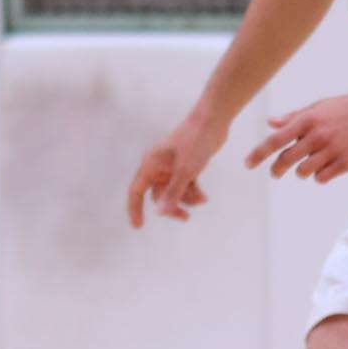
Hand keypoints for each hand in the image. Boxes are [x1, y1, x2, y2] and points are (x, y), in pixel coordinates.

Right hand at [126, 112, 224, 227]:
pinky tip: (204, 197)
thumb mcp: (186, 171)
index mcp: (150, 164)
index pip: (136, 191)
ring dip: (186, 198)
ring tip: (202, 200)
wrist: (212, 121)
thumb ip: (173, 193)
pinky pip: (185, 185)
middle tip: (185, 218)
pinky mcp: (186, 165)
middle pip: (158, 195)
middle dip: (171, 206)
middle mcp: (158, 166)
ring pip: (174, 191)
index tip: (138, 226)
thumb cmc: (196, 142)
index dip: (135, 209)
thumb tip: (160, 213)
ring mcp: (172, 166)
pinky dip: (193, 191)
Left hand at [244, 89, 347, 185]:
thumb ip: (294, 117)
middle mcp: (317, 136)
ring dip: (301, 172)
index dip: (258, 154)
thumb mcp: (319, 107)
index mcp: (307, 121)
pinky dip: (319, 176)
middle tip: (276, 173)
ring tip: (307, 166)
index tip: (248, 164)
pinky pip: (322, 177)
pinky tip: (325, 168)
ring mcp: (332, 150)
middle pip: (286, 160)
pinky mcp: (346, 162)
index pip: (275, 140)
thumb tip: (272, 123)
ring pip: (303, 171)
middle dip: (277, 169)